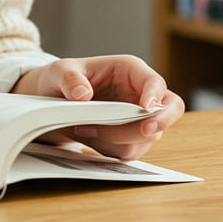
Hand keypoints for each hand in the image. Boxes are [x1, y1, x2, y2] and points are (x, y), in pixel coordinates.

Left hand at [11, 55, 184, 160]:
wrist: (54, 100)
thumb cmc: (62, 79)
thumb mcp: (59, 72)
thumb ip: (69, 79)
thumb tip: (83, 94)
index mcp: (130, 71)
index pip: (154, 82)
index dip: (155, 96)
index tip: (145, 108)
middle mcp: (140, 94)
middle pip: (167, 111)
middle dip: (159, 122)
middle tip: (145, 130)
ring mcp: (139, 119)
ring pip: (146, 136)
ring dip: (116, 138)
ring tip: (83, 128)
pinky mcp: (131, 138)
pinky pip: (130, 151)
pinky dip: (109, 148)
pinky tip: (88, 136)